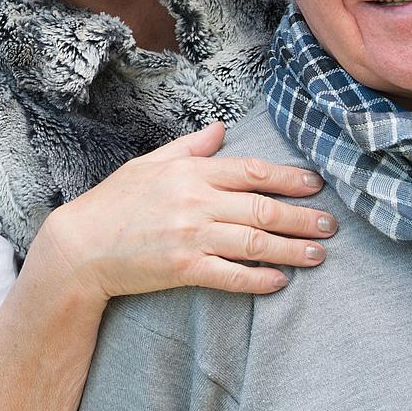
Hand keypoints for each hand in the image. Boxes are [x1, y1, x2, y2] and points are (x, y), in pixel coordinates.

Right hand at [35, 122, 336, 302]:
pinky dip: (259, 279)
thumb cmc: (114, 202)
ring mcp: (190, 236)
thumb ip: (189, 147)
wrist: (81, 246)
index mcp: (190, 172)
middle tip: (331, 225)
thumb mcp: (149, 163)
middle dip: (302, 217)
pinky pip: (232, 275)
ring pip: (255, 243)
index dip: (290, 178)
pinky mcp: (183, 268)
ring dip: (291, 249)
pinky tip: (280, 281)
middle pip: (262, 208)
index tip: (315, 185)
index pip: (252, 171)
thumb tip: (221, 129)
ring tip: (318, 255)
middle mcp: (195, 202)